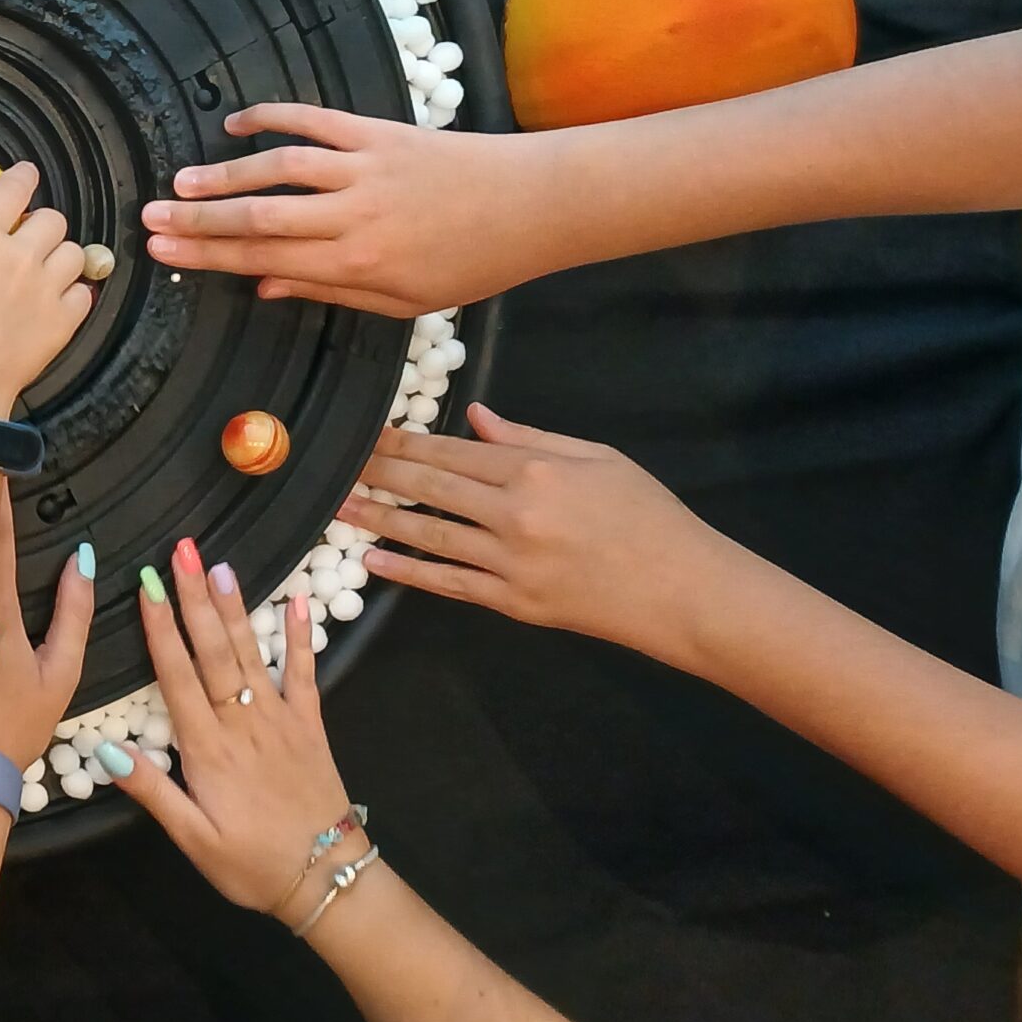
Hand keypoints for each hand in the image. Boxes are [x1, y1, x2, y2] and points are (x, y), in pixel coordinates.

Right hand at [0, 162, 92, 416]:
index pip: (14, 187)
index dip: (23, 176)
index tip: (24, 177)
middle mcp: (17, 255)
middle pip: (52, 219)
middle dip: (41, 225)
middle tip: (25, 241)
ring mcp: (45, 288)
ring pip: (73, 253)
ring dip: (60, 257)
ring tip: (43, 271)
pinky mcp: (63, 321)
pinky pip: (82, 294)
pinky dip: (72, 295)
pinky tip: (54, 303)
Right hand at [103, 539, 359, 915]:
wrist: (326, 878)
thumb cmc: (251, 864)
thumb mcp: (193, 839)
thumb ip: (152, 790)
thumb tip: (105, 749)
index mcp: (207, 748)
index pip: (177, 676)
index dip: (159, 628)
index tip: (146, 586)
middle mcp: (242, 722)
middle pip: (212, 651)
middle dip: (194, 598)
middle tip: (181, 551)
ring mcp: (280, 719)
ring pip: (250, 653)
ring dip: (234, 607)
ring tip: (219, 565)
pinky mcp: (310, 725)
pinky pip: (304, 673)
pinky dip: (300, 636)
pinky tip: (297, 600)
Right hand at [142, 104, 569, 316]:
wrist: (531, 205)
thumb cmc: (471, 261)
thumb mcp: (403, 299)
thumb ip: (328, 290)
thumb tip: (264, 285)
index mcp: (356, 263)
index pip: (264, 260)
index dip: (207, 257)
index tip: (163, 255)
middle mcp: (352, 215)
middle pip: (258, 217)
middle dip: (196, 220)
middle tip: (148, 221)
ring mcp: (363, 168)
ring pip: (277, 168)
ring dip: (223, 175)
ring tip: (179, 184)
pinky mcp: (378, 132)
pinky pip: (315, 120)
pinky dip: (272, 117)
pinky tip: (236, 124)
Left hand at [341, 404, 748, 657]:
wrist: (685, 591)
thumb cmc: (650, 518)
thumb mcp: (599, 458)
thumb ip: (531, 437)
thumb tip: (477, 417)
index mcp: (535, 471)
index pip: (452, 451)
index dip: (404, 442)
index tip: (369, 436)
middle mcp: (515, 514)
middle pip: (430, 488)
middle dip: (379, 473)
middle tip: (337, 465)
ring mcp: (511, 563)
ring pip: (430, 535)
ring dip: (378, 519)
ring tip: (338, 508)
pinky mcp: (514, 603)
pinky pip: (449, 585)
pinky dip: (408, 572)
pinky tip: (374, 561)